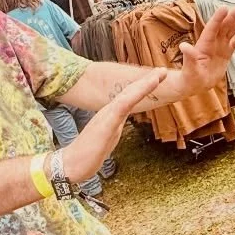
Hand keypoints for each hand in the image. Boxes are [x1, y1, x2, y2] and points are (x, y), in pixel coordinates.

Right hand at [61, 69, 167, 183]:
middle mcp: (109, 112)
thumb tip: (115, 127)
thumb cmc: (87, 154)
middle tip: (163, 69)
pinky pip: (123, 105)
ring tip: (160, 72)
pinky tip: (147, 88)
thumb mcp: (105, 139)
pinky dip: (137, 94)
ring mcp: (107, 116)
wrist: (71, 165)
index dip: (143, 87)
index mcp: (111, 116)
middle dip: (148, 80)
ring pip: (129, 95)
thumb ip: (111, 129)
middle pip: (131, 92)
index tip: (157, 78)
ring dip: (146, 83)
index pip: (129, 98)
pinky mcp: (106, 123)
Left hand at [177, 4, 234, 94]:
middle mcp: (213, 41)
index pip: (212, 28)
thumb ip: (189, 57)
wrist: (195, 84)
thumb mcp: (190, 69)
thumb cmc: (190, 77)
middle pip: (225, 25)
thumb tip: (183, 46)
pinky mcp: (227, 51)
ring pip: (232, 29)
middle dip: (234, 15)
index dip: (218, 18)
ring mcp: (220, 45)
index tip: (225, 8)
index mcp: (203, 44)